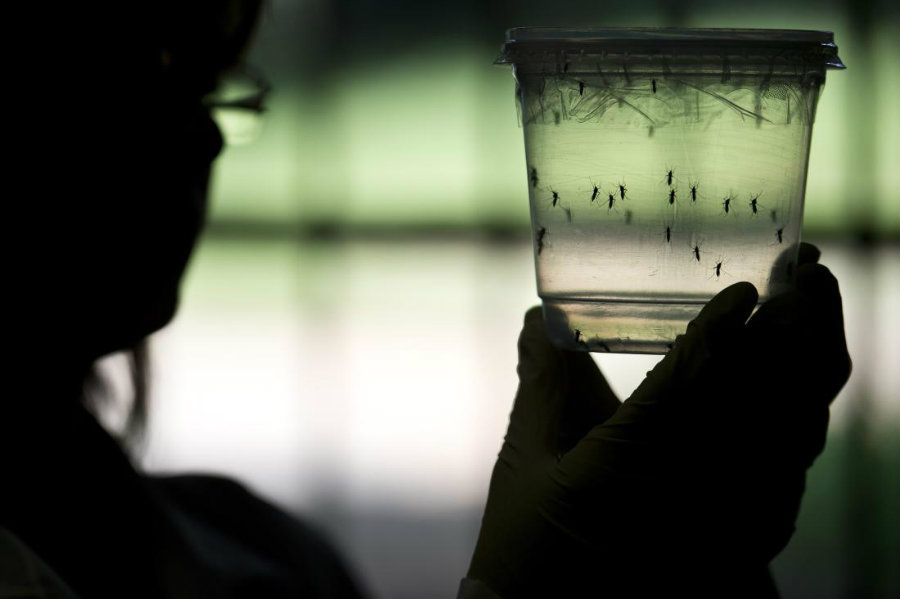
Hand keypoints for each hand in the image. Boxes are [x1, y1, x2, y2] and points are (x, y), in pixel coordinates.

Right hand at [467, 243, 849, 596]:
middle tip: (807, 274)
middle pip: (767, 394)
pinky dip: (805, 419)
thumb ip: (542, 382)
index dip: (724, 327)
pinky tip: (803, 388)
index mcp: (629, 463)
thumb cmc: (529, 545)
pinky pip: (793, 470)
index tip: (746, 287)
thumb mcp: (530, 460)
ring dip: (812, 363)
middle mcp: (692, 489)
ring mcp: (727, 521)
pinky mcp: (744, 542)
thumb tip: (535, 318)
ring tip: (815, 312)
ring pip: (794, 429)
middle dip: (796, 325)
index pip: (693, 379)